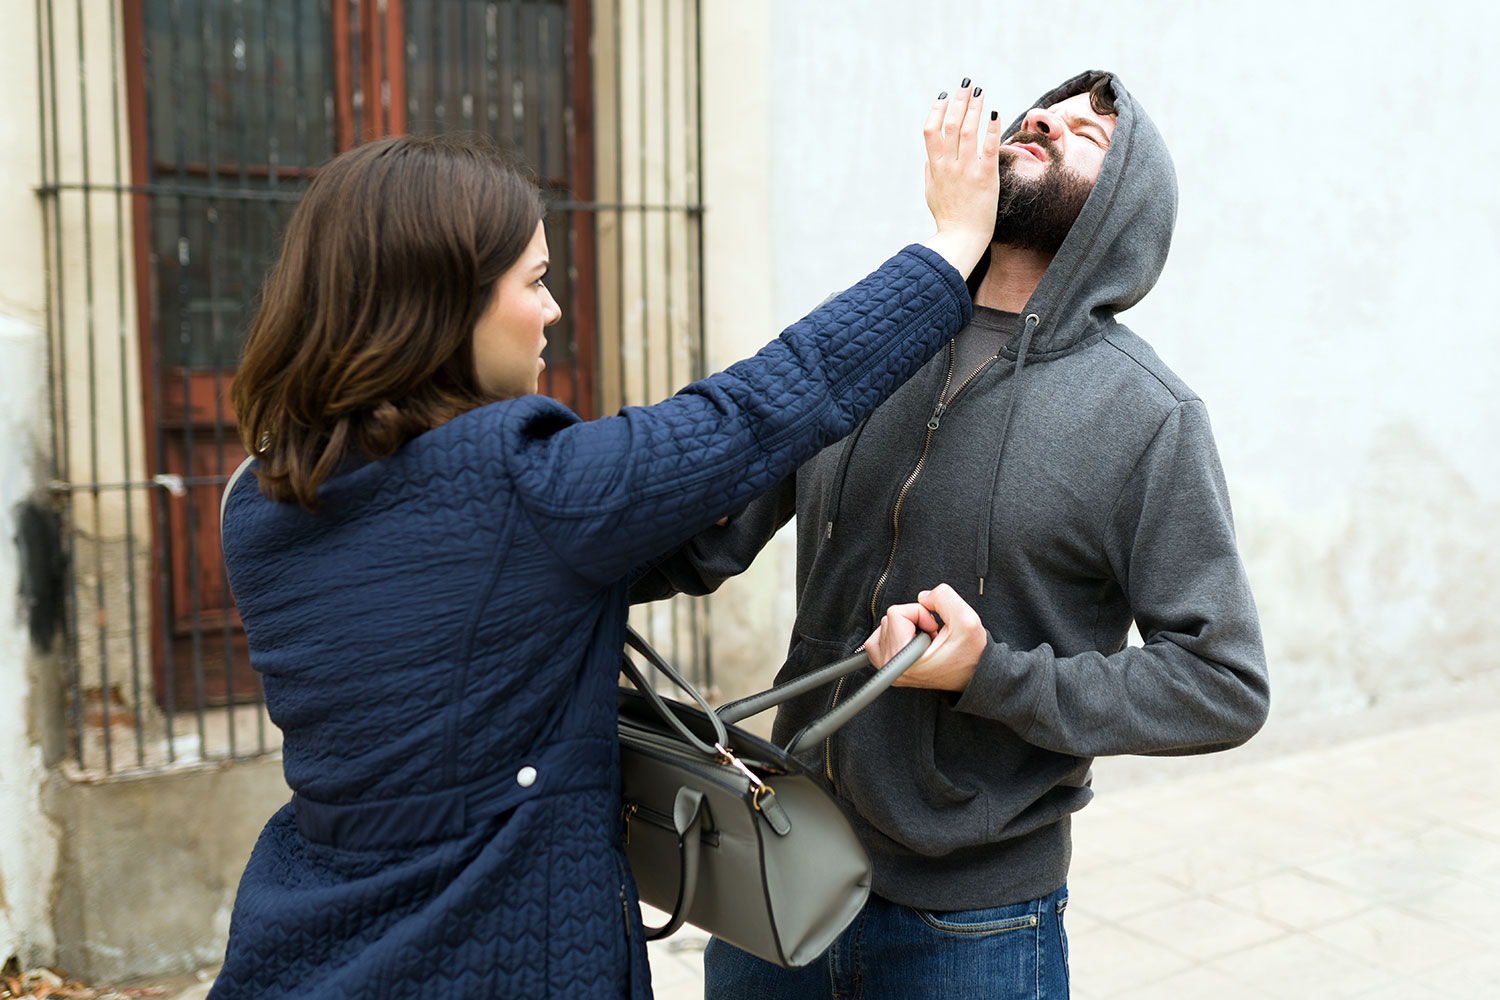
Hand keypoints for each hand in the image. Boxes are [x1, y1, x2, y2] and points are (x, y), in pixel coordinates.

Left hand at [864, 583, 987, 691]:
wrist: (975, 675)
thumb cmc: (971, 654)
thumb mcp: (966, 619)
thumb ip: (943, 597)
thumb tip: (922, 597)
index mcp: (905, 660)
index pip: (895, 614)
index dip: (920, 613)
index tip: (935, 630)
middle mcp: (891, 667)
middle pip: (888, 618)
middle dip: (913, 621)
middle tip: (933, 637)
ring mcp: (887, 669)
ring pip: (884, 626)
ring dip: (906, 627)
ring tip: (926, 641)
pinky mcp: (887, 667)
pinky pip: (877, 640)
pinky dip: (893, 633)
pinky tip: (911, 639)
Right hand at [920, 82, 1002, 278]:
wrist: (961, 239)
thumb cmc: (947, 218)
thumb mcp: (931, 193)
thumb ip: (929, 172)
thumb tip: (928, 157)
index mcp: (934, 167)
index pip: (931, 131)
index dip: (937, 110)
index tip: (945, 96)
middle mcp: (948, 165)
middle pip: (950, 125)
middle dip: (958, 101)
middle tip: (966, 85)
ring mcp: (966, 171)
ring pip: (967, 131)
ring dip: (974, 108)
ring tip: (980, 92)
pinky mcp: (984, 179)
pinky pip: (988, 149)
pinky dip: (991, 129)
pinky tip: (994, 113)